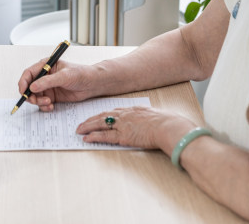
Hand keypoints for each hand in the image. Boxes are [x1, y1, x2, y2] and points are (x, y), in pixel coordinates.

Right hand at [17, 59, 97, 110]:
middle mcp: (44, 77)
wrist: (92, 84)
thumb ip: (47, 82)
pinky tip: (51, 107)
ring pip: (35, 97)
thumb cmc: (80, 74)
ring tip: (49, 103)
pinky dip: (44, 106)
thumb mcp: (64, 76)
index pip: (28, 74)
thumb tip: (32, 87)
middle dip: (31, 95)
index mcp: (45, 66)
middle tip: (36, 101)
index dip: (23, 83)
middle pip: (29, 87)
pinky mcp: (52, 96)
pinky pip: (42, 103)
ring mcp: (48, 87)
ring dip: (39, 102)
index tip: (23, 92)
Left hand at [76, 107, 194, 150]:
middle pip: (103, 116)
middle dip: (90, 120)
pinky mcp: (123, 136)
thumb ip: (148, 118)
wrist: (169, 127)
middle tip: (81, 123)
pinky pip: (105, 136)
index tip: (95, 117)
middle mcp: (125, 115)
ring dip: (88, 127)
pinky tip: (86, 138)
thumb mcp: (156, 116)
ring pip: (100, 124)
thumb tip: (149, 122)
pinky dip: (94, 137)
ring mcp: (123, 125)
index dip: (102, 115)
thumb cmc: (168, 123)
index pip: (113, 111)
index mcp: (133, 109)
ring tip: (79, 130)